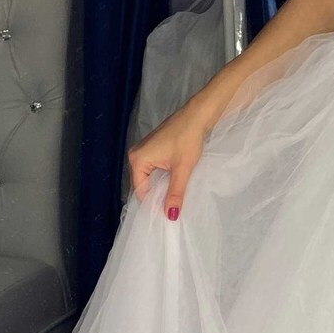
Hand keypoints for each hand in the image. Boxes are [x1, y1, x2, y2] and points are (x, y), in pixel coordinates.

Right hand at [127, 106, 208, 221]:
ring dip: (160, 188)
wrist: (197, 115)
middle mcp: (136, 155)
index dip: (152, 204)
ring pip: (149, 178)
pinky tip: (173, 186)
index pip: (140, 191)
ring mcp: (144, 151)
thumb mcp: (182, 170)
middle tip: (170, 212)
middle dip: (156, 197)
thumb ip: (174, 193)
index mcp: (137, 160)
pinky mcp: (153, 148)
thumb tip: (170, 215)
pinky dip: (162, 179)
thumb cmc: (188, 139)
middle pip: (143, 185)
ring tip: (172, 201)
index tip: (165, 217)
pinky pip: (153, 170)